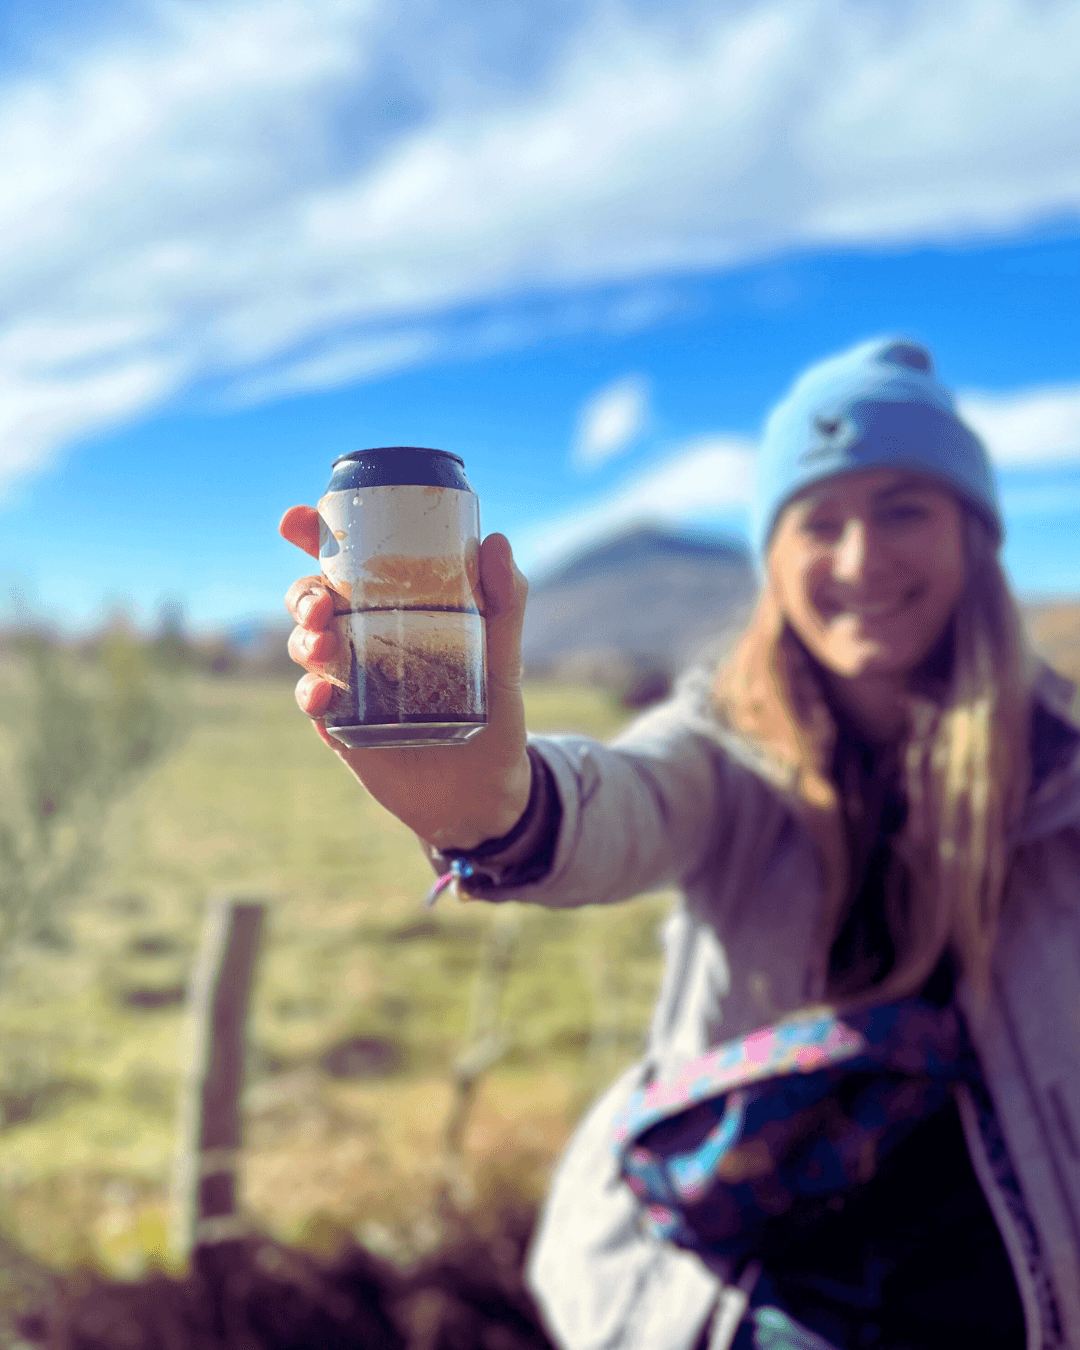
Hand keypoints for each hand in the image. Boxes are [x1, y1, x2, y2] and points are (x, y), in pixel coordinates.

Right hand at [279, 506, 531, 849]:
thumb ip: (505, 601)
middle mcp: (361, 637)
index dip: (315, 536)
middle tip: (322, 601)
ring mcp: (346, 680)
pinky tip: (323, 695)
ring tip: (323, 643)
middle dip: (303, 592)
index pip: (346, 562)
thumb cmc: (493, 709)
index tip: (298, 520)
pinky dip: (310, 692)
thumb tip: (497, 543)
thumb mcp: (503, 654)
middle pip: (310, 599)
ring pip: (302, 644)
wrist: (484, 789)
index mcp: (393, 607)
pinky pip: (311, 701)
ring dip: (303, 637)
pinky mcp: (340, 725)